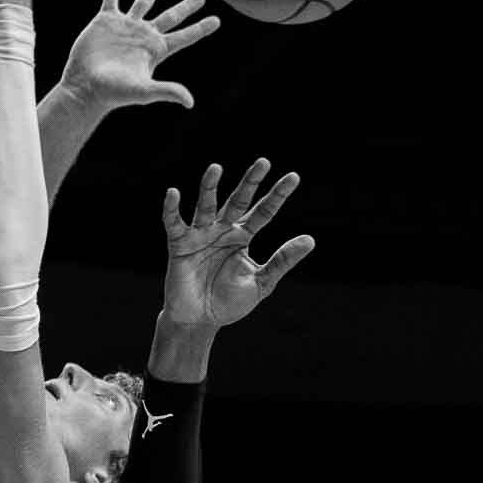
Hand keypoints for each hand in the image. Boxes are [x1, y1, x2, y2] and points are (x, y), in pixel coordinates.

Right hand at [60, 0, 220, 111]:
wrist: (86, 86)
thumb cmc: (114, 92)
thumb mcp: (144, 91)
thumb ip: (167, 91)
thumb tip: (190, 103)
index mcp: (156, 50)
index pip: (184, 37)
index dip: (201, 29)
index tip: (217, 21)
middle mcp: (144, 35)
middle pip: (171, 17)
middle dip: (186, 7)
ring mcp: (125, 27)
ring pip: (143, 1)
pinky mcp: (105, 21)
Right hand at [161, 158, 314, 328]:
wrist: (201, 320)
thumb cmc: (230, 301)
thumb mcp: (262, 282)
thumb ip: (282, 260)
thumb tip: (311, 239)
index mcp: (243, 236)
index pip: (263, 211)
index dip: (277, 195)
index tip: (294, 177)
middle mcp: (223, 230)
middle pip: (238, 201)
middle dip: (250, 182)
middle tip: (263, 162)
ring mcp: (201, 235)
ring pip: (206, 205)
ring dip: (209, 187)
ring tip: (216, 168)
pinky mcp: (179, 245)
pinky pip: (175, 224)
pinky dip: (172, 209)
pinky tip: (173, 193)